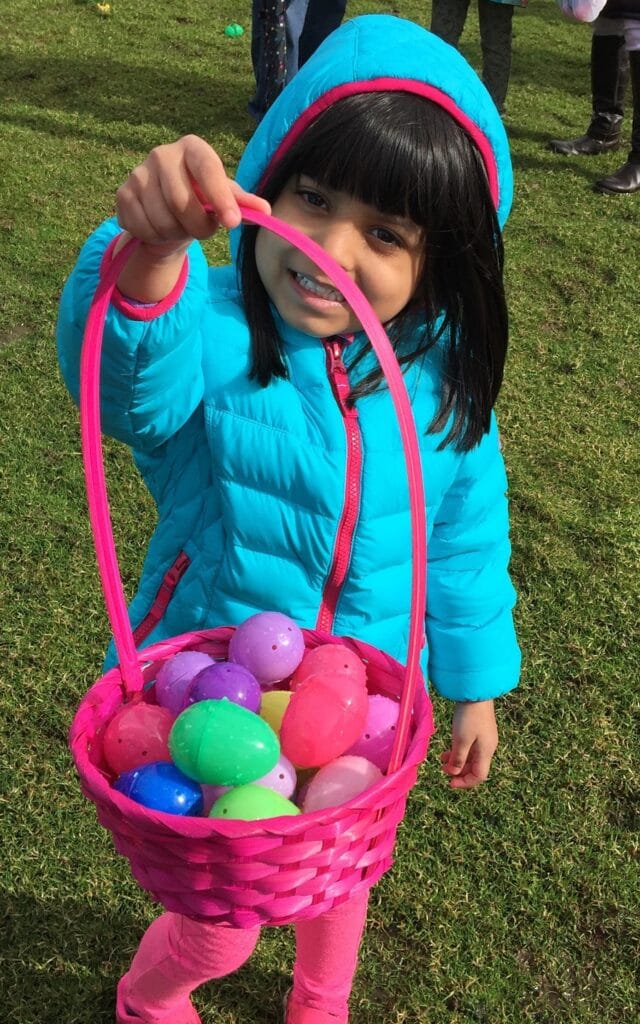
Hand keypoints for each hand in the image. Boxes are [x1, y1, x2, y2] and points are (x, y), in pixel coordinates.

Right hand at [115, 134, 270, 254]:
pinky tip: (159, 229)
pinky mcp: (123, 193)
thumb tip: (266, 212)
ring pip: (161, 220)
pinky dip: (154, 237)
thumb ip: (243, 204)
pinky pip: (141, 227)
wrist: (168, 211)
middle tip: (204, 231)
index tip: (233, 223)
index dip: (220, 198)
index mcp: (193, 148)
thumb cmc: (202, 201)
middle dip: (197, 228)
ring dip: (175, 234)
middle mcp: (162, 154)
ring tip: (179, 227)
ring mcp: (139, 172)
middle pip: (181, 203)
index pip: (207, 169)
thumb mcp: (225, 199)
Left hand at [440, 700, 497, 789]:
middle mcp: (488, 747)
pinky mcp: (480, 730)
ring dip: (457, 761)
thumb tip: (454, 772)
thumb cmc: (469, 717)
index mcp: (486, 752)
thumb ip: (458, 758)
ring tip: (442, 759)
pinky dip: (459, 751)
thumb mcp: (461, 740)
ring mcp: (485, 738)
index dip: (465, 782)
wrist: (476, 693)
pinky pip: (470, 748)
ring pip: (471, 758)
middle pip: (475, 768)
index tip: (449, 782)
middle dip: (459, 772)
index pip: (479, 776)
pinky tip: (448, 749)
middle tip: (443, 770)